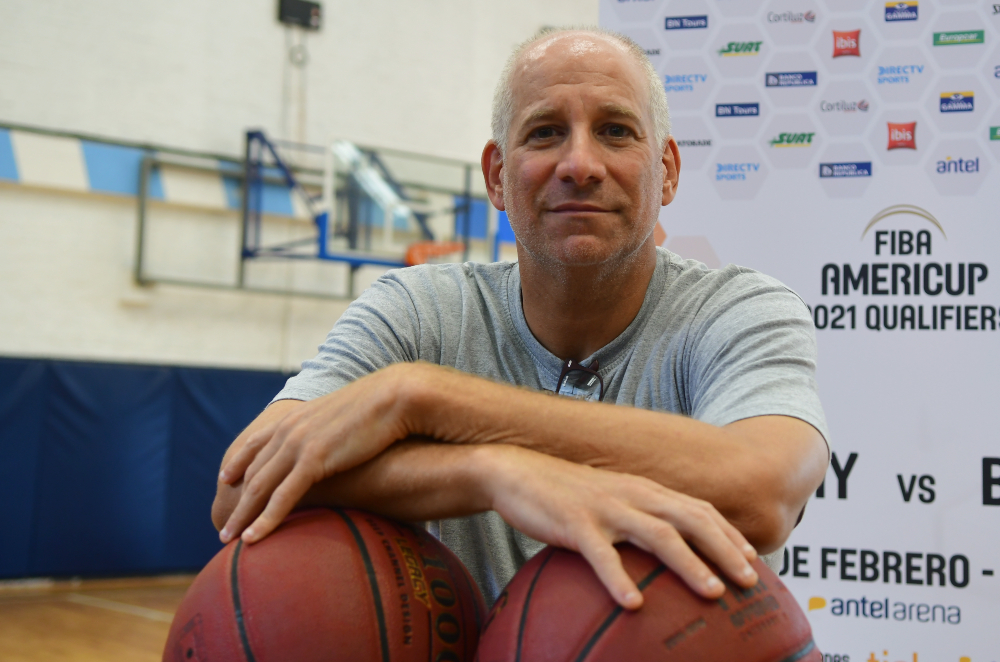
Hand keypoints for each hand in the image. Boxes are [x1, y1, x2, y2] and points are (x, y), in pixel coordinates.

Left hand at [217, 363, 419, 543]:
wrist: (394, 397)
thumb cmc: (379, 408)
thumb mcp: (343, 415)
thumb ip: (329, 427)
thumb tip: (335, 438)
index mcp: (295, 417)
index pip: (257, 442)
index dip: (239, 461)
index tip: (225, 478)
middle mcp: (289, 430)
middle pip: (253, 472)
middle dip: (235, 501)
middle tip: (223, 525)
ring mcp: (298, 444)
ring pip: (260, 488)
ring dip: (242, 516)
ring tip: (228, 539)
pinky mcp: (313, 460)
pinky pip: (282, 497)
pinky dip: (265, 520)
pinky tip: (253, 538)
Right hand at [481, 445, 758, 609]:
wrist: (515, 471)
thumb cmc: (563, 494)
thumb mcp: (607, 501)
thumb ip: (634, 520)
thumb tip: (659, 551)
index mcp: (642, 489)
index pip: (696, 508)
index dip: (727, 532)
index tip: (752, 559)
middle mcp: (632, 494)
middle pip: (690, 519)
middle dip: (724, 549)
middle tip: (748, 581)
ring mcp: (605, 508)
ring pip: (657, 535)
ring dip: (689, 563)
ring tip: (711, 592)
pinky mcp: (574, 523)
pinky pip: (601, 555)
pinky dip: (620, 579)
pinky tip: (634, 604)